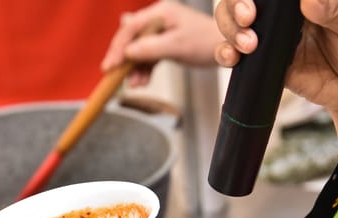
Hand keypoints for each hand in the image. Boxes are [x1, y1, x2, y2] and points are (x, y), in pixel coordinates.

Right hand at [101, 1, 220, 86]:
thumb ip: (151, 48)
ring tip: (134, 84)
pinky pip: (149, 57)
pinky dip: (144, 70)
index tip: (110, 65)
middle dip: (124, 60)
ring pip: (139, 51)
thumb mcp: (177, 45)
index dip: (118, 47)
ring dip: (135, 68)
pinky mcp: (165, 45)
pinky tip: (142, 81)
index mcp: (160, 13)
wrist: (227, 49)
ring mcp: (161, 33)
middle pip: (131, 39)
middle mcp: (158, 21)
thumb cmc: (207, 41)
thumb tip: (128, 52)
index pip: (131, 28)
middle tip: (114, 76)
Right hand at [214, 0, 337, 163]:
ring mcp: (269, 38)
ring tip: (247, 45)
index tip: (256, 2)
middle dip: (235, 6)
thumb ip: (336, 9)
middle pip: (242, 0)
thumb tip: (309, 0)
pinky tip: (232, 58)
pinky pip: (235, 55)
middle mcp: (282, 14)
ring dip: (230, 30)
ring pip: (232, 23)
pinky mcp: (262, 63)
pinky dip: (225, 54)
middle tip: (248, 19)